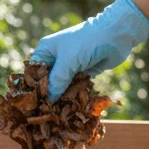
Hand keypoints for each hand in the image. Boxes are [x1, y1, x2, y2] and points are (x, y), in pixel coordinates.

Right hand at [30, 0, 148, 101]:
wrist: (115, 35)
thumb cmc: (87, 42)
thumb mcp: (68, 62)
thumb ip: (56, 81)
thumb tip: (48, 100)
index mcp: (46, 50)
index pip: (33, 72)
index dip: (33, 87)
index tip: (33, 104)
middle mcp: (55, 58)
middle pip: (47, 81)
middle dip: (48, 95)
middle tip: (46, 112)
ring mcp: (69, 66)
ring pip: (60, 86)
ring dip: (61, 97)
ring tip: (59, 113)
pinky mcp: (82, 72)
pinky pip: (74, 87)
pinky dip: (73, 95)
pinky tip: (71, 107)